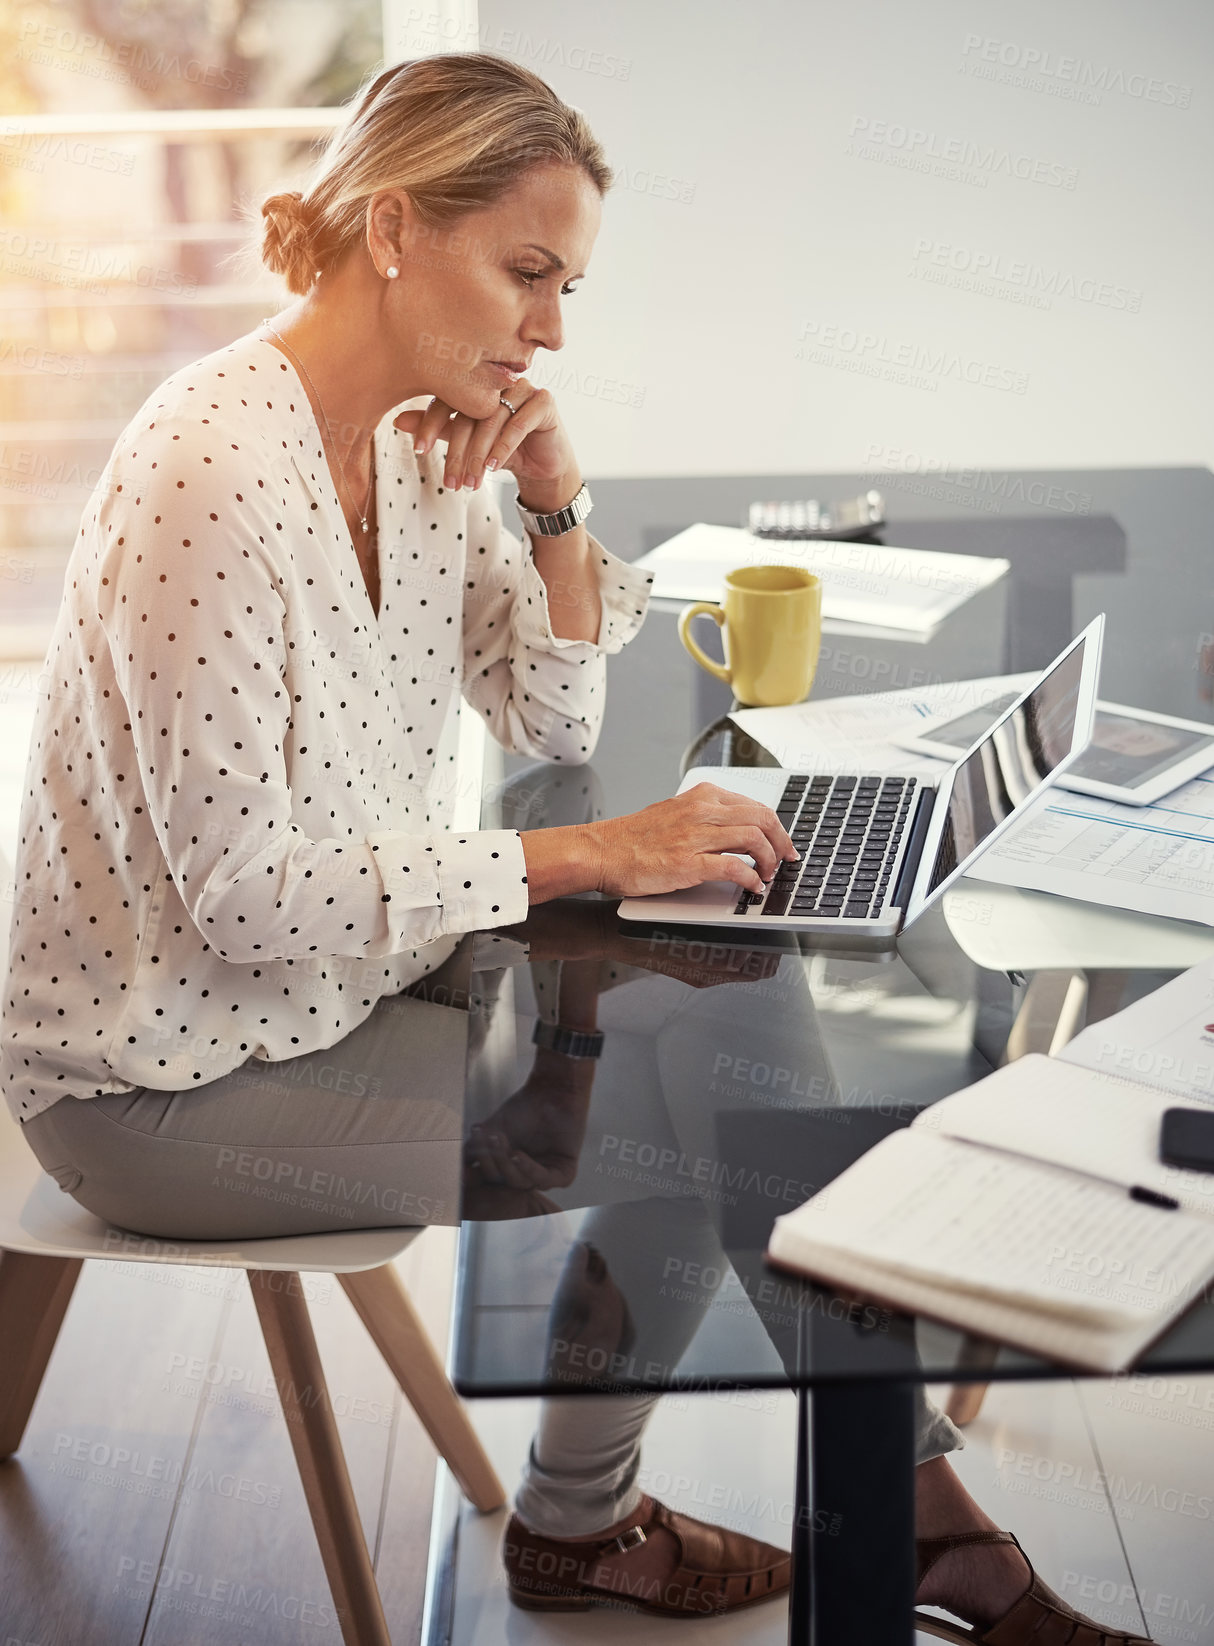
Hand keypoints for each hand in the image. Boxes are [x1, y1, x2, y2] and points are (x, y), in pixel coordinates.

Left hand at [394, 379, 575, 495]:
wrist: (542, 466)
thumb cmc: (503, 450)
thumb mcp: (467, 441)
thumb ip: (438, 428)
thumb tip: (399, 420)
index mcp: (476, 383)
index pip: (448, 398)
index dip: (430, 424)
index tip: (419, 451)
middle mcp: (498, 380)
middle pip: (470, 411)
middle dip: (457, 451)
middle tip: (450, 480)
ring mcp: (523, 387)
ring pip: (493, 419)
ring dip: (480, 454)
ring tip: (472, 481)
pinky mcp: (544, 400)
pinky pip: (519, 423)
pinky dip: (504, 447)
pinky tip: (493, 467)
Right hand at [463, 1073, 591, 1191]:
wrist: (553, 1087)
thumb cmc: (523, 1106)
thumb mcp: (493, 1129)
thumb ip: (475, 1149)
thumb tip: (456, 1168)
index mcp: (509, 1169)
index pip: (489, 1179)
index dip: (476, 1171)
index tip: (464, 1159)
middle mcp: (526, 1175)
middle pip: (503, 1182)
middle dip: (491, 1162)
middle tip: (486, 1140)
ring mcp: (545, 1175)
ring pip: (521, 1183)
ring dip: (507, 1163)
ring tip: (498, 1140)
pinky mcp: (565, 1173)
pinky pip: (545, 1180)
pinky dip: (529, 1169)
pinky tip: (518, 1155)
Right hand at [585, 782, 797, 897]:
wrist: (601, 851)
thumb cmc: (632, 838)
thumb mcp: (674, 813)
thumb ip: (705, 818)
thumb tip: (737, 830)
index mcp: (701, 797)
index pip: (755, 805)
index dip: (777, 827)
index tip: (784, 843)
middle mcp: (701, 811)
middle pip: (762, 819)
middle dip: (782, 842)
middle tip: (786, 860)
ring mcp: (695, 836)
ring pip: (754, 839)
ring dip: (769, 861)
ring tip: (768, 875)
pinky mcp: (688, 863)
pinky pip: (734, 868)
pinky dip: (750, 879)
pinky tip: (751, 887)